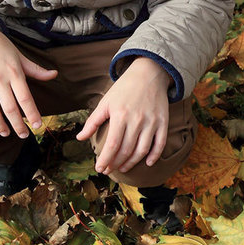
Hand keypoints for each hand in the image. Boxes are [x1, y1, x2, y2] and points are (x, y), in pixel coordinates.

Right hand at [0, 18, 55, 138]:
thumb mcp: (19, 55)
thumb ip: (35, 69)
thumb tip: (54, 74)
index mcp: (14, 73)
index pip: (26, 99)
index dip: (32, 114)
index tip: (39, 125)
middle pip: (10, 108)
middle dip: (18, 125)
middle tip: (25, 135)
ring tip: (6, 133)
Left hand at [80, 57, 171, 176]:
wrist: (148, 74)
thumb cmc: (124, 89)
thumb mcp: (105, 102)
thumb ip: (93, 121)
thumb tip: (80, 138)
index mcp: (120, 115)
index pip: (113, 144)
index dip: (106, 159)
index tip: (100, 168)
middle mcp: (137, 120)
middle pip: (126, 150)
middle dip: (115, 163)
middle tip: (108, 170)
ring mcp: (152, 122)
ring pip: (142, 150)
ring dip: (132, 163)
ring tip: (122, 168)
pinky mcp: (163, 122)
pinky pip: (160, 143)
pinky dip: (154, 155)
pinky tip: (147, 163)